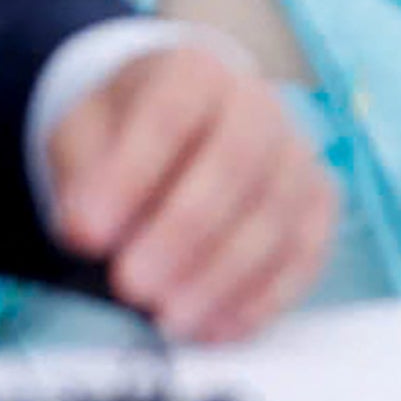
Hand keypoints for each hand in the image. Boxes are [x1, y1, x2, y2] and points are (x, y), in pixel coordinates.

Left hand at [45, 42, 336, 342]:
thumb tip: (85, 231)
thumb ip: (82, 174)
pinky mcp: (318, 202)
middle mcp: (258, 105)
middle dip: (186, 231)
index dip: (131, 175)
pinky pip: (308, 247)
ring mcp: (296, 154)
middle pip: (238, 163)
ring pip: (278, 211)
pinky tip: (221, 326)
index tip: (85, 236)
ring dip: (226, 272)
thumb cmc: (126, 135)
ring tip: (171, 319)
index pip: (170, 115)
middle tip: (133, 286)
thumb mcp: (84, 135)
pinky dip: (268, 293)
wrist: (180, 125)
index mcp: (194, 74)